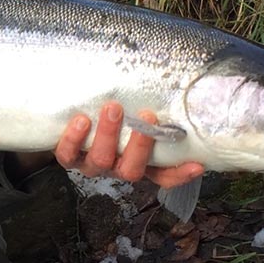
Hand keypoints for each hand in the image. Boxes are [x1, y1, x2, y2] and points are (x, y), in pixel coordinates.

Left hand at [54, 101, 203, 187]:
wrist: (66, 112)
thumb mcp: (134, 110)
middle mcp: (116, 165)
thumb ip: (155, 105)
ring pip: (101, 161)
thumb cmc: (109, 110)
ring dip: (108, 135)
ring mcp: (91, 163)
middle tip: (147, 116)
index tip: (197, 165)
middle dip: (140, 145)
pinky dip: (74, 139)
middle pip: (132, 170)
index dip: (180, 174)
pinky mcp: (68, 155)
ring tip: (112, 108)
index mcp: (138, 161)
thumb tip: (182, 86)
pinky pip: (68, 155)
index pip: (164, 175)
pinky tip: (81, 120)